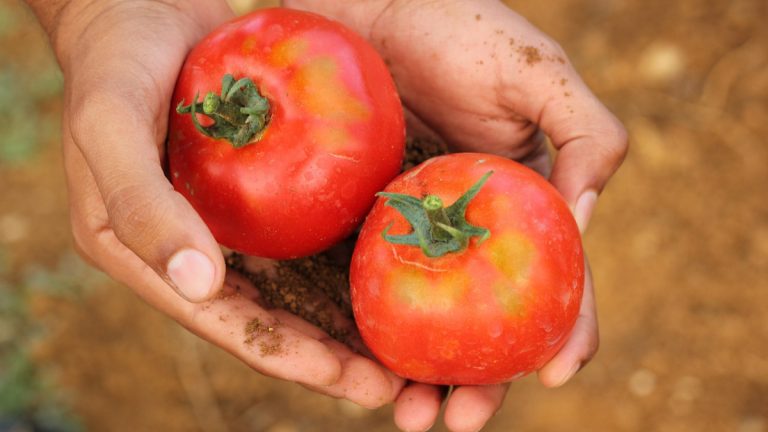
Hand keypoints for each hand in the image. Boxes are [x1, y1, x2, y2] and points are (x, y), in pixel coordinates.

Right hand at [29, 0, 402, 407]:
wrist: (137, 9)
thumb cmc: (115, 65)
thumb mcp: (110, 127)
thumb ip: (143, 207)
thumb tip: (200, 286)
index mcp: (148, 258)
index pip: (230, 325)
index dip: (293, 359)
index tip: (356, 384)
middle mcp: (191, 253)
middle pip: (271, 321)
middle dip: (330, 359)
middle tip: (395, 384)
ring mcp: (226, 226)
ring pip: (294, 288)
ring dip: (344, 321)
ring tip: (403, 347)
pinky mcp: (253, 194)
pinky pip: (303, 236)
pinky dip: (343, 261)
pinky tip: (389, 270)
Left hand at [284, 0, 627, 429]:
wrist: (364, 9)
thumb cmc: (455, 28)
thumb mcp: (538, 74)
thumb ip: (588, 137)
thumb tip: (583, 220)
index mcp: (522, 204)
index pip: (554, 280)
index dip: (565, 331)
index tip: (556, 376)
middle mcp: (468, 229)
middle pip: (485, 319)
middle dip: (483, 379)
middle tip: (461, 420)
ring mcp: (411, 233)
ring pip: (426, 320)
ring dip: (422, 375)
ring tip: (409, 414)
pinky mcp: (355, 226)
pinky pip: (365, 288)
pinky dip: (367, 332)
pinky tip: (358, 365)